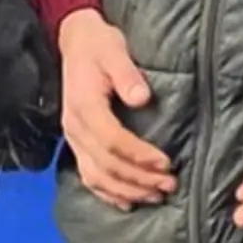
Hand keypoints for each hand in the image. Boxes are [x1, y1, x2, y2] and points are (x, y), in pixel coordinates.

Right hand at [57, 7, 176, 210]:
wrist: (75, 40)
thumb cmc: (99, 44)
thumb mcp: (114, 49)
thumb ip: (127, 74)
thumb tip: (142, 98)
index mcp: (84, 106)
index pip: (112, 140)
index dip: (139, 155)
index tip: (166, 162)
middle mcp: (75, 127)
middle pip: (106, 164)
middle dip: (139, 179)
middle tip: (170, 184)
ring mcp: (73, 137)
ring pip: (97, 176)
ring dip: (127, 190)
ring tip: (156, 196)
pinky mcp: (76, 142)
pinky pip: (88, 175)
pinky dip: (107, 193)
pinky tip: (127, 202)